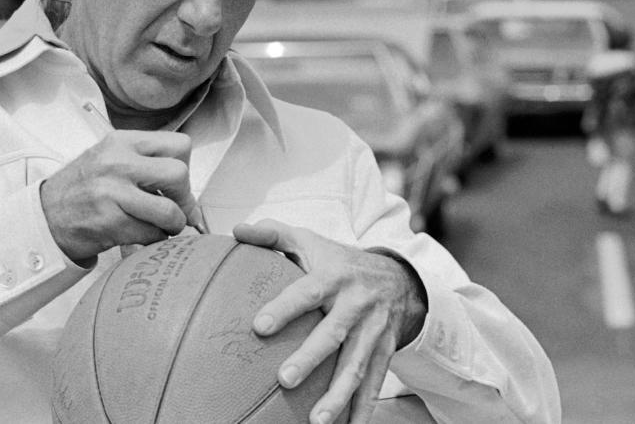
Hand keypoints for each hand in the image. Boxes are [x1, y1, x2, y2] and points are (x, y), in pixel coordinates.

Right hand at [40, 130, 196, 262]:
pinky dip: (153, 239)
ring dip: (172, 225)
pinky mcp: (110, 222)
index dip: (184, 167)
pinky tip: (140, 234)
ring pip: (170, 211)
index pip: (179, 146)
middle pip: (179, 175)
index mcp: (121, 142)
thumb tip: (192, 202)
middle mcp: (117, 163)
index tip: (174, 184)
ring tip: (160, 226)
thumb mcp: (111, 160)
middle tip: (175, 209)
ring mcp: (112, 193)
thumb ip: (149, 168)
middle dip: (184, 198)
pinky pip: (152, 234)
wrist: (44, 216)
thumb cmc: (83, 189)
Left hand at [233, 219, 426, 423]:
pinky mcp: (386, 351)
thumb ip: (273, 234)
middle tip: (284, 379)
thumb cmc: (337, 260)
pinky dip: (362, 409)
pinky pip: (374, 383)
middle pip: (334, 334)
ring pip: (357, 366)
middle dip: (310, 359)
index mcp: (335, 275)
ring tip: (316, 421)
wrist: (398, 276)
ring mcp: (375, 331)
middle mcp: (357, 304)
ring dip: (338, 395)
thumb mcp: (308, 240)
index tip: (259, 326)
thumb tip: (236, 230)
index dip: (285, 308)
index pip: (307, 291)